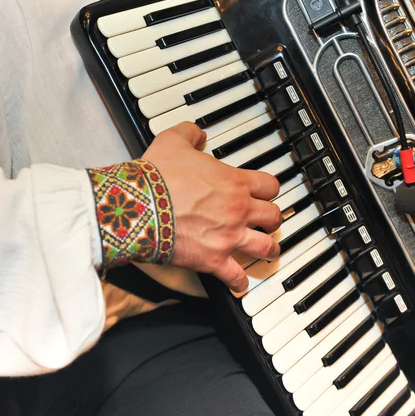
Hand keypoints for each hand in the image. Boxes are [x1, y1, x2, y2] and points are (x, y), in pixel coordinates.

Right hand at [142, 122, 281, 292]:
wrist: (140, 205)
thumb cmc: (157, 176)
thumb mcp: (173, 141)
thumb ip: (189, 133)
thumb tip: (196, 132)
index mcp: (234, 182)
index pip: (270, 185)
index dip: (269, 190)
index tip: (265, 193)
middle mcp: (238, 210)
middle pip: (274, 217)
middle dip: (272, 220)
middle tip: (267, 222)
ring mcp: (229, 236)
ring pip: (266, 247)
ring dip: (268, 250)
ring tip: (266, 252)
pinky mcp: (213, 259)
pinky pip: (236, 277)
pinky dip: (239, 282)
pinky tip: (239, 284)